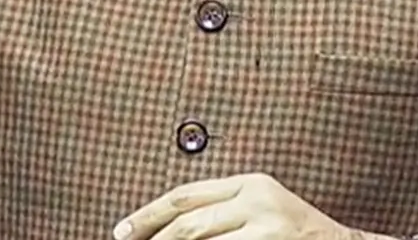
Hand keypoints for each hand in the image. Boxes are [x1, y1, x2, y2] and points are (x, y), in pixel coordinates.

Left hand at [115, 173, 381, 239]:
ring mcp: (268, 223)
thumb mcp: (260, 211)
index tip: (122, 231)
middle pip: (188, 222)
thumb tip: (170, 229)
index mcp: (248, 182)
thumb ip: (222, 211)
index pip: (184, 196)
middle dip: (153, 238)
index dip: (148, 214)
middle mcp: (256, 197)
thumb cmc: (296, 235)